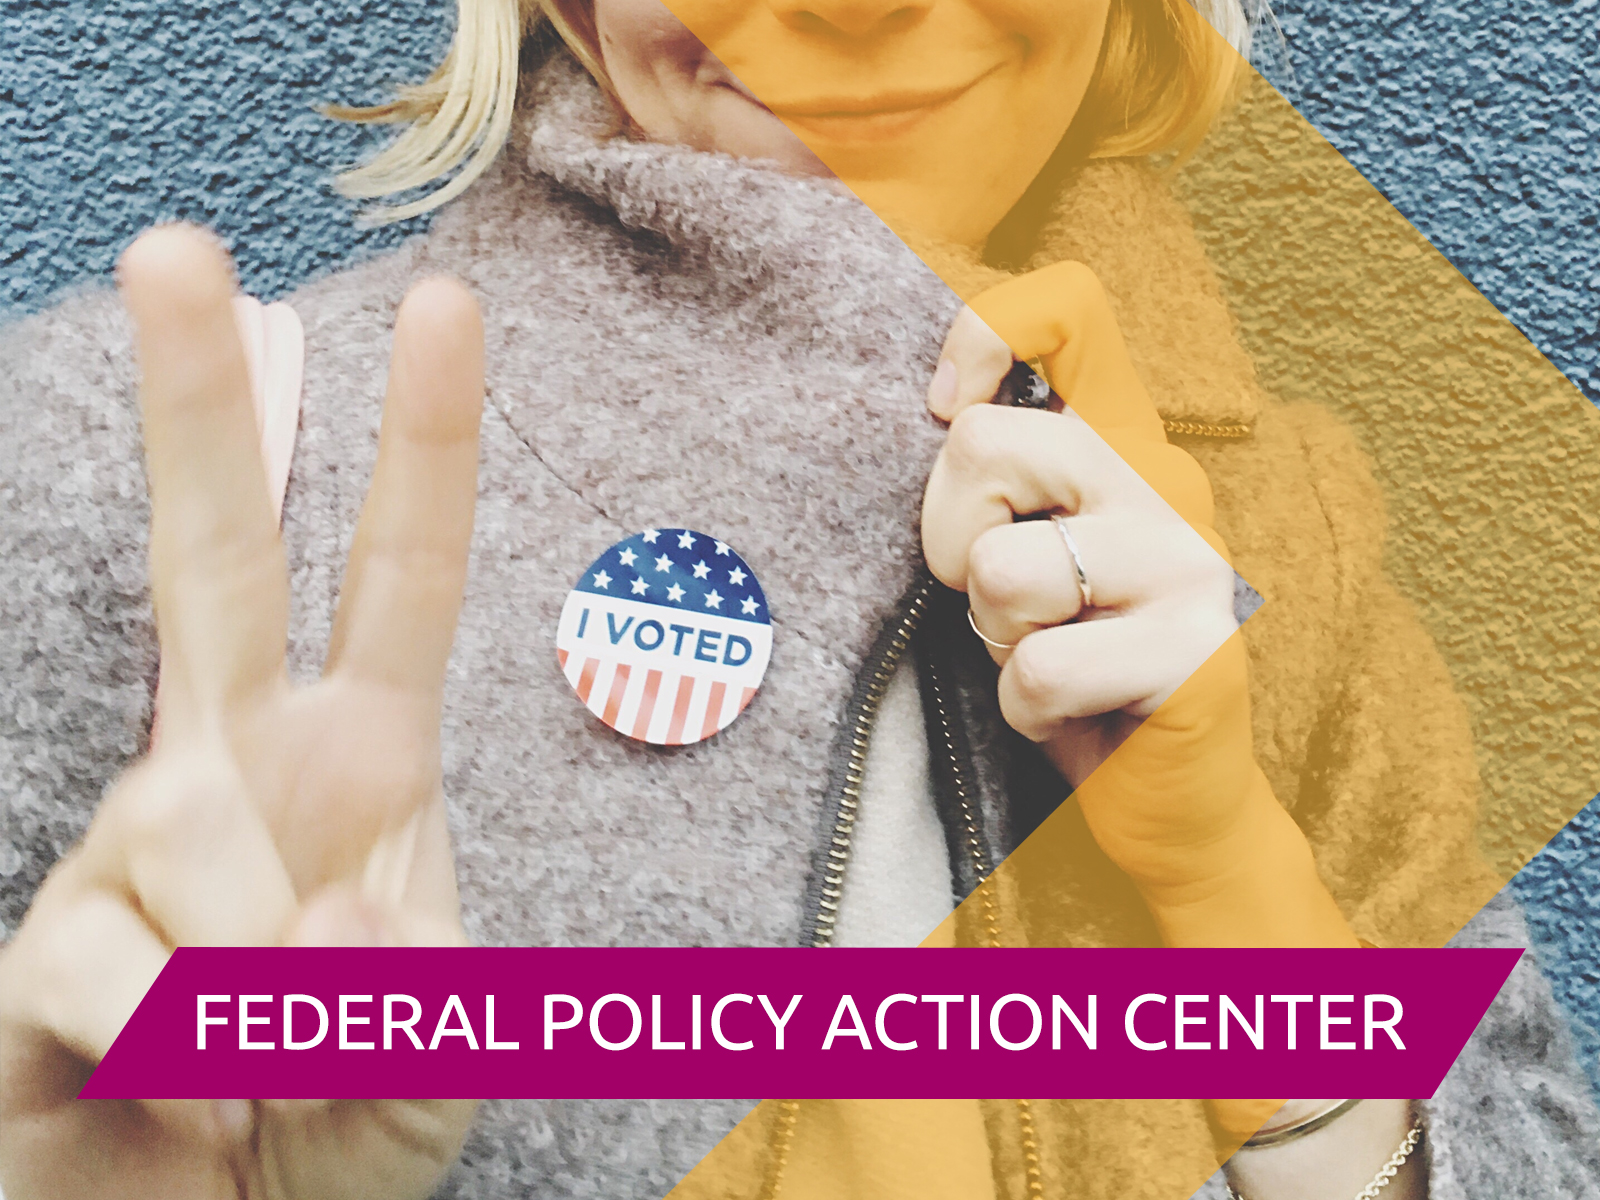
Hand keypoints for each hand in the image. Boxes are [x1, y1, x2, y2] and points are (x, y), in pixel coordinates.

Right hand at [0, 227, 484, 1199]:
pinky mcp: (36, 955)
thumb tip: (340, 928)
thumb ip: (429, 992)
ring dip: (269, 970)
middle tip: (176, 245)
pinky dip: (190, 1050)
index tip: (447, 303)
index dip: (425, 447)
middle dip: (203, 411)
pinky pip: (113, 966)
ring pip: (185, 826)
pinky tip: (195, 1105)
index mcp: (359, 763)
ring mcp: (124, 853)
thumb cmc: (339, 1132)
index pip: (398, 578)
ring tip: (281, 1068)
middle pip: (216, 560)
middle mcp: (234, 771)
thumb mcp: (440, 1064)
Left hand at [921, 262, 1353, 948]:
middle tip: (995, 599)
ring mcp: (1192, 564)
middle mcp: (1167, 481)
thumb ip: (1001, 479)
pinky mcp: (1199, 656)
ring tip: (1046, 656)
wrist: (1175, 801)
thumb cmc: (1074, 666)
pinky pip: (1038, 671)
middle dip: (949, 541)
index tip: (946, 411)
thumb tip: (938, 414)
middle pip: (981, 443)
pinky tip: (1074, 714)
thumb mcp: (1027, 552)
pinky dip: (1025, 710)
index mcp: (1123, 441)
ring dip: (993, 639)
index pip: (1068, 307)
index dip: (980, 334)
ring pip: (999, 573)